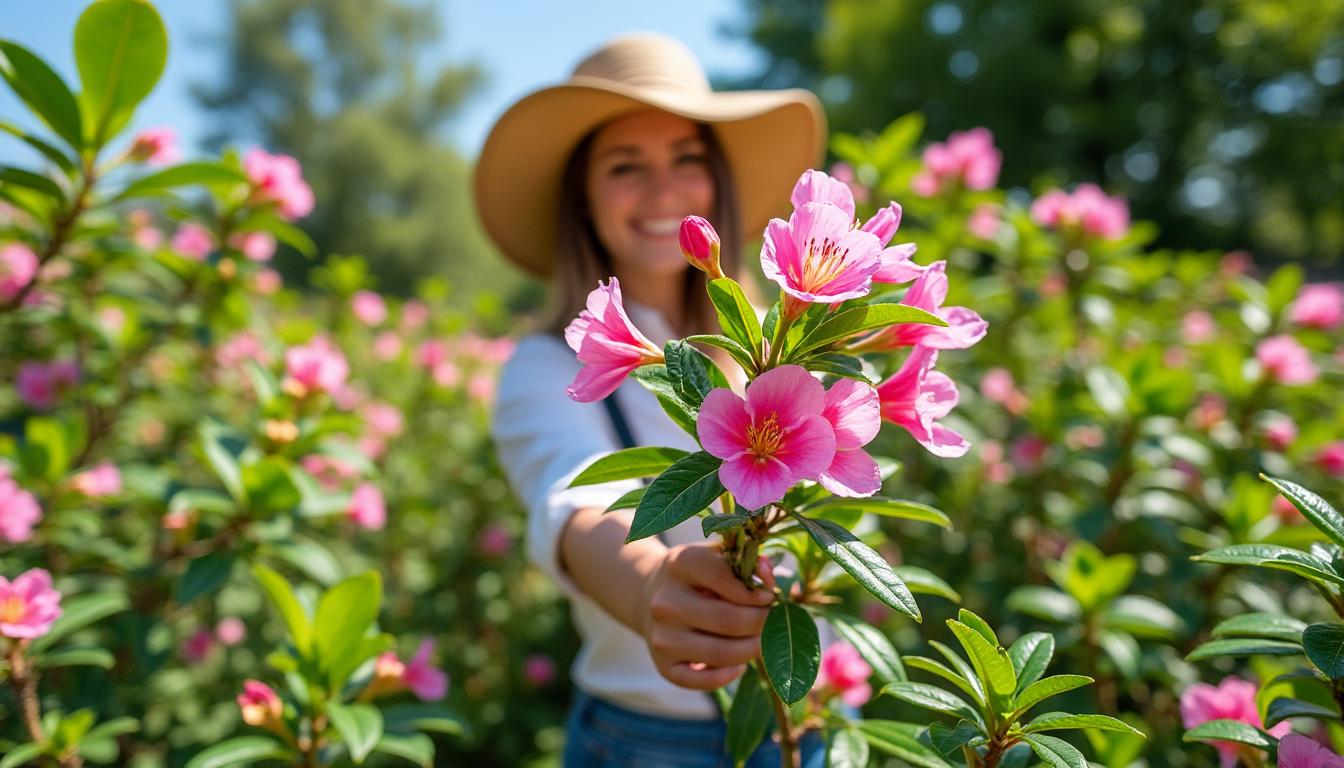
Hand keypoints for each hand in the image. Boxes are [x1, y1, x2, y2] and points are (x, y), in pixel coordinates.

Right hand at [637, 542, 775, 689]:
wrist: (651, 598)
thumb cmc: (697, 576)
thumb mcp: (717, 557)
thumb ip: (747, 562)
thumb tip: (767, 573)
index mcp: (680, 564)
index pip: (723, 576)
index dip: (754, 590)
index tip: (770, 597)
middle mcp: (665, 602)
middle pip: (728, 620)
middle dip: (762, 623)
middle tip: (777, 622)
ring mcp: (662, 637)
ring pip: (720, 653)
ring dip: (752, 650)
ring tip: (764, 641)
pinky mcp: (664, 666)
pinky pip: (703, 681)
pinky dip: (728, 676)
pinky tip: (740, 664)